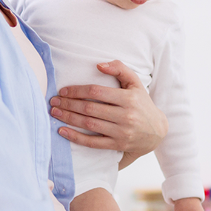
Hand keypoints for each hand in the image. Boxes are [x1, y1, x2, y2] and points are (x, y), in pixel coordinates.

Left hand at [49, 60, 167, 157]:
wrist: (157, 132)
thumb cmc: (142, 104)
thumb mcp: (135, 83)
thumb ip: (119, 69)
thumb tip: (98, 65)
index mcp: (128, 99)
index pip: (96, 92)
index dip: (77, 91)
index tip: (63, 91)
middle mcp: (126, 116)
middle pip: (89, 109)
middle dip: (68, 104)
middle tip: (53, 102)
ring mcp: (122, 132)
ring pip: (89, 124)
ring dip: (68, 118)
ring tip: (54, 113)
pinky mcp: (118, 145)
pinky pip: (93, 143)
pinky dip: (76, 137)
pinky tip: (62, 131)